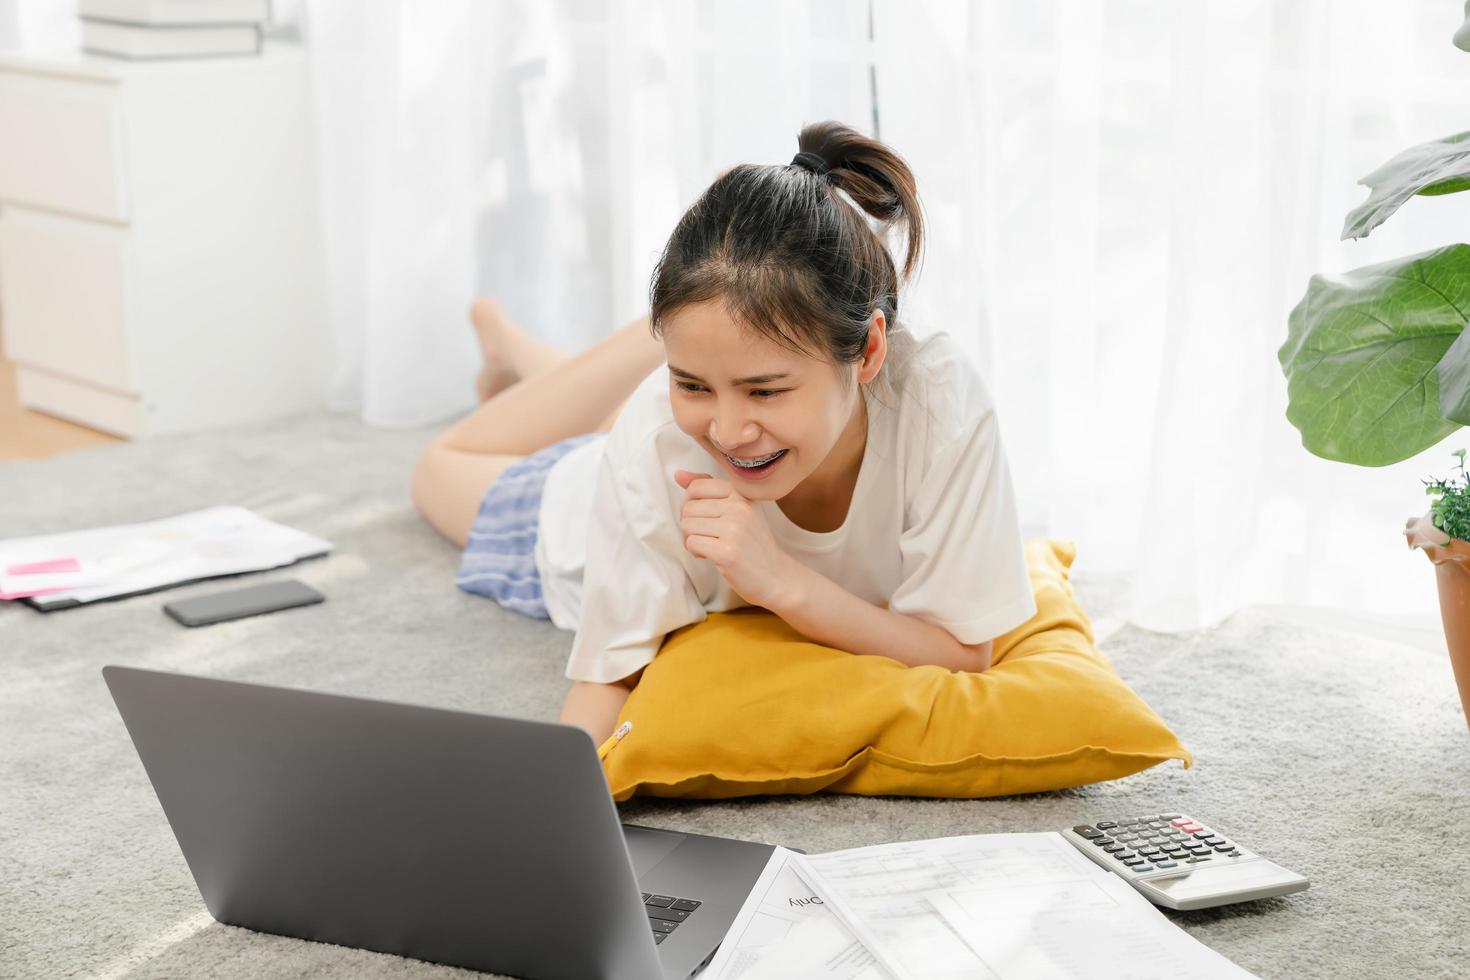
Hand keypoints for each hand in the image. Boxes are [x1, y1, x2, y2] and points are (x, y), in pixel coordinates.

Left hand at [674, 469, 796, 609]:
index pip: (696, 486)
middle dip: (689, 525)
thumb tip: (678, 474)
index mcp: (741, 493)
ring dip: (691, 539)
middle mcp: (739, 507)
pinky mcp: (726, 552)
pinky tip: (709, 555)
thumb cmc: (752, 542)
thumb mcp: (738, 508)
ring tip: (709, 546)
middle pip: (688, 508)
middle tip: (706, 537)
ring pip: (686, 525)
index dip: (690, 505)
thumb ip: (708, 489)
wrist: (775, 575)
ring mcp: (734, 529)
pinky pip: (691, 543)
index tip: (702, 519)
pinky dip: (695, 551)